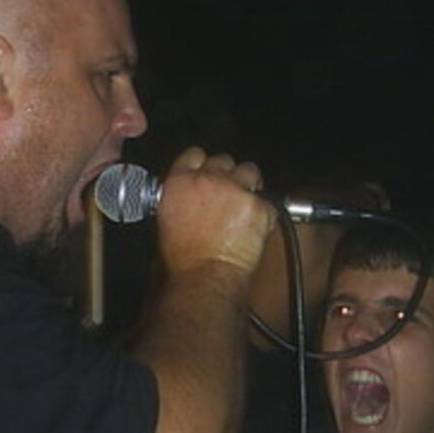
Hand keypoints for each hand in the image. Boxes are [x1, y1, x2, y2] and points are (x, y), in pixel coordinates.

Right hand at [156, 147, 275, 276]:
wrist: (204, 277)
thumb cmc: (183, 259)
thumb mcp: (166, 220)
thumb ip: (179, 197)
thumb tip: (189, 194)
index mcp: (180, 182)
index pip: (194, 155)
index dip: (202, 163)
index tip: (206, 171)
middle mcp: (208, 179)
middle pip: (224, 160)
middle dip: (227, 175)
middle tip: (227, 195)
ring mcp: (236, 190)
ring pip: (249, 172)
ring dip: (248, 185)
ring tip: (244, 206)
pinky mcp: (258, 206)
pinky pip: (267, 201)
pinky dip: (263, 213)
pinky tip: (253, 227)